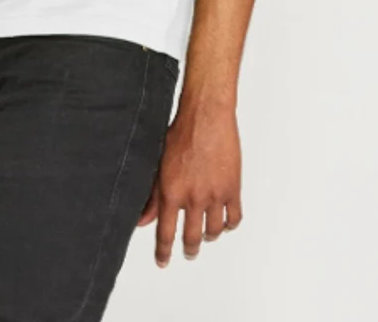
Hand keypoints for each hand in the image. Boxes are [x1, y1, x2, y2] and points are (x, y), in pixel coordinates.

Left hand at [137, 106, 242, 265]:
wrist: (205, 116)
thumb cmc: (181, 132)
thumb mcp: (158, 163)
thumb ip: (152, 195)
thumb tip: (143, 219)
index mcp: (171, 192)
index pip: (166, 233)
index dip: (164, 251)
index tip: (163, 261)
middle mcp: (194, 198)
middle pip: (192, 238)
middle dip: (189, 249)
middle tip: (188, 252)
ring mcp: (215, 195)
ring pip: (214, 231)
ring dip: (209, 236)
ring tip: (206, 234)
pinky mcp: (233, 188)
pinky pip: (234, 218)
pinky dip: (229, 224)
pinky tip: (225, 222)